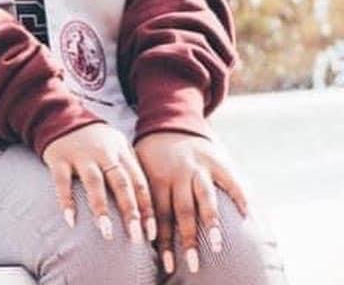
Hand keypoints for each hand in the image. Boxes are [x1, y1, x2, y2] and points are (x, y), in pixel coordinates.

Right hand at [42, 122, 155, 244]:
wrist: (61, 115)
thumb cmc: (95, 138)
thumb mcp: (117, 145)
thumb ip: (131, 168)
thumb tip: (148, 205)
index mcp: (120, 151)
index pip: (138, 181)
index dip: (147, 208)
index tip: (151, 233)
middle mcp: (103, 153)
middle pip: (120, 182)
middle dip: (129, 210)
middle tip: (135, 237)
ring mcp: (80, 155)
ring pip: (94, 182)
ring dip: (101, 208)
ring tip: (107, 232)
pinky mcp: (59, 158)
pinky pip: (62, 181)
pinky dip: (66, 200)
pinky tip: (70, 220)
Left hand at [133, 130, 249, 275]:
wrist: (169, 121)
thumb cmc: (151, 154)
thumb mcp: (139, 168)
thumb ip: (142, 196)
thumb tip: (137, 229)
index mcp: (158, 178)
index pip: (160, 214)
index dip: (164, 240)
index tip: (168, 264)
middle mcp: (179, 174)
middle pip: (182, 211)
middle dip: (187, 240)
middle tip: (192, 264)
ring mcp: (199, 168)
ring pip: (205, 198)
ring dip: (210, 222)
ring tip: (215, 244)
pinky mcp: (217, 162)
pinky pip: (230, 181)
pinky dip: (239, 198)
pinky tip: (247, 217)